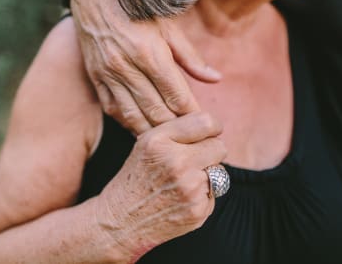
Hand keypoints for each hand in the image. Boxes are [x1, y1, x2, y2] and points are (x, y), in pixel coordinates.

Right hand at [70, 0, 220, 134]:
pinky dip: (130, 124)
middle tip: (192, 138)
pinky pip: (114, 110)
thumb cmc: (138, 8)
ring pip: (134, 116)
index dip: (193, 114)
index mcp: (150, 53)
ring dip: (154, 132)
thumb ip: (191, 57)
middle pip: (157, 111)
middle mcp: (127, 68)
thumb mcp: (169, 26)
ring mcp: (109, 76)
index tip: (205, 125)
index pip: (177, 96)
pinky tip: (143, 130)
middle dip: (177, 128)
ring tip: (170, 142)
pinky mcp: (96, 79)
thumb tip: (216, 79)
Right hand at [95, 112, 225, 261]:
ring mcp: (189, 188)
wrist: (121, 220)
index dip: (212, 128)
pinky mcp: (198, 210)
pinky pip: (215, 193)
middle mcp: (176, 162)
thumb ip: (177, 130)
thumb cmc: (136, 177)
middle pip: (219, 147)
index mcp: (159, 141)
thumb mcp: (146, 143)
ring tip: (182, 182)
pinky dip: (203, 195)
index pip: (207, 122)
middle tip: (193, 160)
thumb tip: (213, 125)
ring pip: (220, 171)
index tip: (210, 133)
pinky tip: (182, 198)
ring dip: (207, 174)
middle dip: (210, 152)